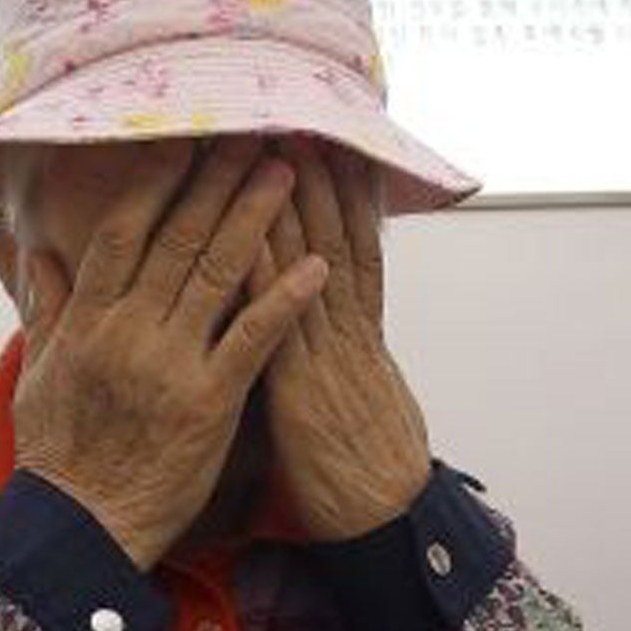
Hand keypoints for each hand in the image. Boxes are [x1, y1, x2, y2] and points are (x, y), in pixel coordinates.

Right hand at [12, 139, 326, 568]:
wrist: (80, 526)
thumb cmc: (58, 453)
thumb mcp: (38, 372)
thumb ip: (46, 308)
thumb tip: (38, 253)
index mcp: (88, 319)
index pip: (124, 231)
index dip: (157, 180)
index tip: (185, 137)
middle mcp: (129, 330)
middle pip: (180, 238)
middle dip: (219, 180)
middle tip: (254, 134)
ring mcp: (171, 364)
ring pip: (219, 274)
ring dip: (257, 219)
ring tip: (287, 173)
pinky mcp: (210, 403)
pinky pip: (254, 340)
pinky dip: (286, 300)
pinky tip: (317, 267)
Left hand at [252, 141, 430, 540]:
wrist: (384, 518)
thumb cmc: (364, 464)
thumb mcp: (359, 392)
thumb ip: (340, 347)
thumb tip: (328, 314)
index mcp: (355, 329)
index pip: (348, 241)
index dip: (338, 188)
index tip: (321, 137)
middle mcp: (343, 328)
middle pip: (330, 235)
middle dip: (311, 174)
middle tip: (292, 111)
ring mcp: (325, 352)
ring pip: (311, 263)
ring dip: (292, 203)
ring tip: (276, 143)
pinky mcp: (300, 385)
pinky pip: (280, 320)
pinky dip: (265, 275)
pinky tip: (246, 235)